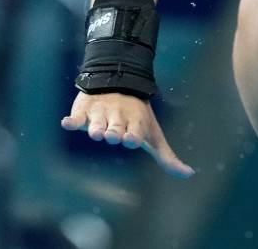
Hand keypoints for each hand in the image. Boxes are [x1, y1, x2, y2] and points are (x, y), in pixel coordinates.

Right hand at [61, 91, 194, 177]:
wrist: (119, 81)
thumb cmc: (138, 118)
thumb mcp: (154, 136)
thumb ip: (168, 157)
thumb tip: (189, 175)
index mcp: (136, 123)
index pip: (134, 131)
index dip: (132, 135)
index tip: (131, 139)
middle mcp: (118, 118)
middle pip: (115, 128)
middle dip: (114, 132)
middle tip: (113, 135)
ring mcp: (101, 113)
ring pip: (96, 123)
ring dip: (96, 128)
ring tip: (96, 132)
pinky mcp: (84, 110)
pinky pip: (76, 116)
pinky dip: (72, 120)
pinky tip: (67, 123)